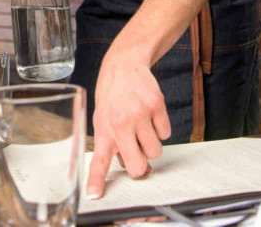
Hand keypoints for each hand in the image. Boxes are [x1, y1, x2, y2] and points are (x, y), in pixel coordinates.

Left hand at [85, 47, 169, 199]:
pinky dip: (161, 128)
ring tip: (142, 125)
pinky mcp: (156, 105)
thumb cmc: (112, 98)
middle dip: (142, 164)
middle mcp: (120, 124)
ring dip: (152, 144)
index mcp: (104, 130)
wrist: (124, 65)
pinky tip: (150, 114)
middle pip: (139, 166)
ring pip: (156, 151)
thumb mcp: (103, 120)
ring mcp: (139, 114)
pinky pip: (166, 133)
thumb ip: (114, 144)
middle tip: (138, 150)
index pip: (98, 160)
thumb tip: (133, 167)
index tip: (94, 194)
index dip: (97, 180)